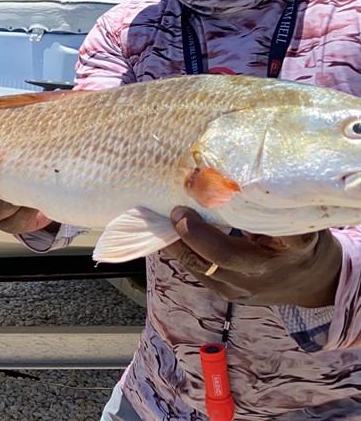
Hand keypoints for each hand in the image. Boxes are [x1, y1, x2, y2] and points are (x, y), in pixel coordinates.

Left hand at [164, 206, 341, 307]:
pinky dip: (180, 249)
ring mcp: (245, 288)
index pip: (276, 230)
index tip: (220, 189)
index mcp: (294, 247)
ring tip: (160, 218)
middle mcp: (268, 271)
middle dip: (195, 233)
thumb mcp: (296, 220)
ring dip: (178, 242)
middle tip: (177, 211)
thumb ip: (268, 205)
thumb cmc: (299, 239)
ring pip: (202, 267)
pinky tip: (168, 232)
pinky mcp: (227, 293)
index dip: (248, 211)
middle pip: (225, 256)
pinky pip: (197, 271)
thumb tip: (225, 175)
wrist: (308, 281)